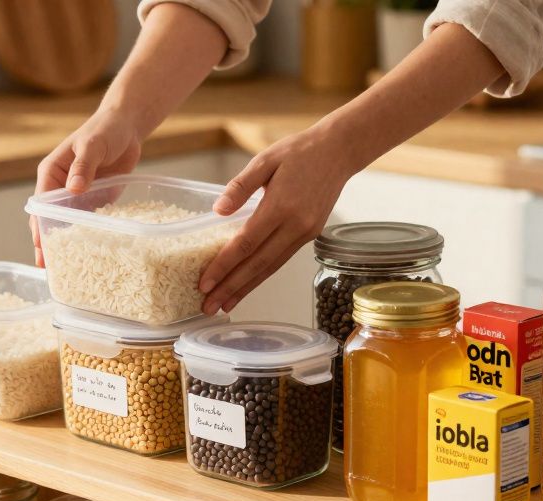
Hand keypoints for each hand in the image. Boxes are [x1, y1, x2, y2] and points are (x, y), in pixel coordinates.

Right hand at [31, 108, 142, 263]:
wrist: (126, 127)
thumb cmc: (104, 130)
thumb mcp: (92, 145)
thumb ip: (83, 165)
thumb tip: (73, 188)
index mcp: (51, 173)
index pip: (40, 204)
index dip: (39, 225)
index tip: (40, 244)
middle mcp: (60, 187)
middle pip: (49, 219)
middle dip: (47, 241)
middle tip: (47, 266)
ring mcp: (78, 196)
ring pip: (67, 223)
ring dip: (66, 244)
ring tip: (65, 268)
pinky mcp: (95, 200)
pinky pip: (89, 220)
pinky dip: (87, 236)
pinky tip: (90, 254)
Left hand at [200, 125, 356, 313]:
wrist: (338, 151)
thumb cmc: (299, 151)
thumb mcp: (265, 160)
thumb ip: (240, 186)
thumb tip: (218, 211)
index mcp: (281, 206)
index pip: (246, 244)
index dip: (223, 266)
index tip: (204, 283)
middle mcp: (295, 226)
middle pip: (257, 264)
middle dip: (230, 287)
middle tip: (208, 306)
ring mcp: (304, 234)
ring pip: (270, 268)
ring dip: (246, 288)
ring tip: (224, 305)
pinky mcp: (309, 236)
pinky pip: (280, 260)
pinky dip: (261, 276)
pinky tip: (247, 285)